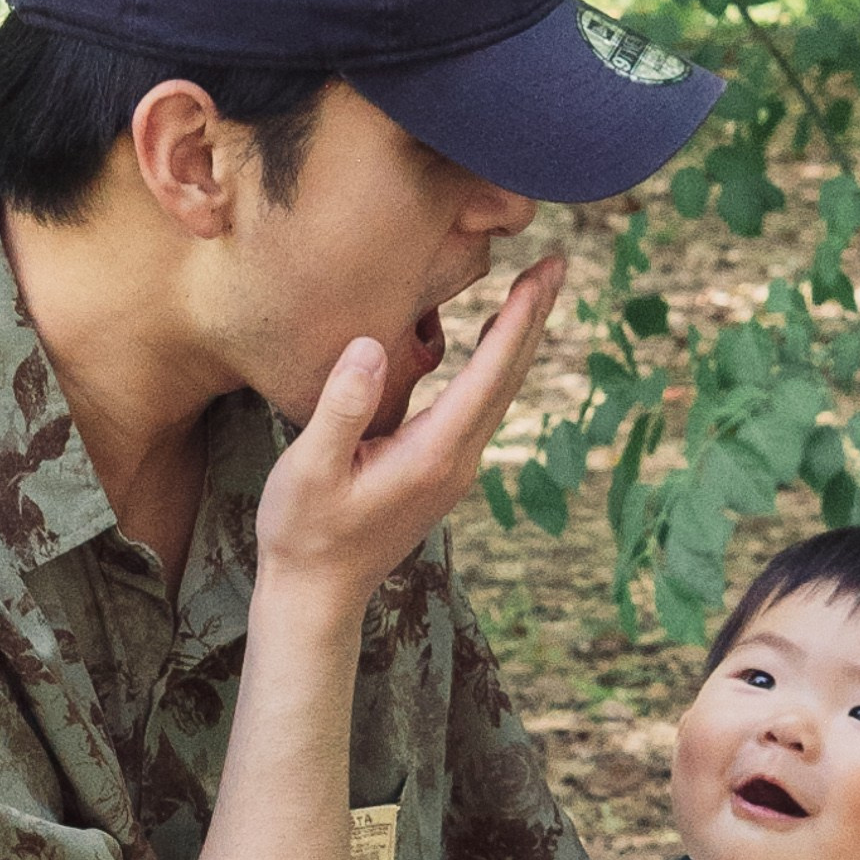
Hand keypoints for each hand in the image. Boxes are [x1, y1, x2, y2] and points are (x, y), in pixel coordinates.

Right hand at [255, 257, 563, 615]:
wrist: (317, 594)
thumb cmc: (304, 532)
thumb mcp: (309, 470)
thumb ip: (341, 409)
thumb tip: (370, 347)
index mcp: (433, 454)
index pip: (491, 374)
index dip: (520, 319)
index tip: (544, 273)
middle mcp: (457, 461)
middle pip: (509, 379)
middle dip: (533, 318)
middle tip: (556, 264)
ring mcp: (454, 469)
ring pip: (500, 393)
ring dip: (518, 339)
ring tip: (533, 291)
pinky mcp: (441, 472)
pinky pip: (481, 406)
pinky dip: (495, 365)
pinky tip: (494, 341)